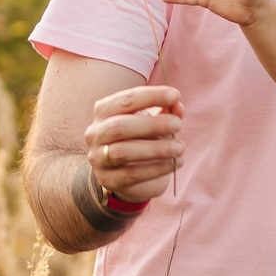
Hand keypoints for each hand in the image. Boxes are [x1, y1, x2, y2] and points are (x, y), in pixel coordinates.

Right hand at [83, 85, 183, 204]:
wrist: (132, 176)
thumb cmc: (144, 140)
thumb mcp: (156, 123)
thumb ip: (166, 113)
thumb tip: (178, 106)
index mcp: (104, 111)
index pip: (125, 100)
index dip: (150, 96)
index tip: (175, 95)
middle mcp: (95, 133)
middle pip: (118, 126)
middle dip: (151, 124)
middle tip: (178, 124)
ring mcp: (98, 158)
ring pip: (122, 152)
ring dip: (155, 148)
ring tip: (180, 147)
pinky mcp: (108, 180)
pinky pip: (132, 174)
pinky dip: (157, 168)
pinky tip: (175, 163)